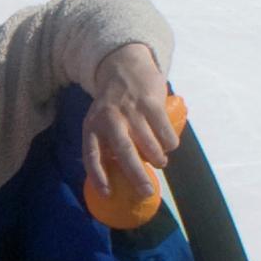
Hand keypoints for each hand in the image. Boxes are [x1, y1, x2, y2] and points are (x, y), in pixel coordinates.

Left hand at [82, 42, 179, 206]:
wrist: (124, 66)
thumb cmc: (113, 105)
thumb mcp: (99, 122)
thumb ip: (105, 145)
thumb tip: (116, 179)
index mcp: (91, 126)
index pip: (91, 155)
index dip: (98, 176)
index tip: (108, 194)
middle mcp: (109, 119)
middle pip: (124, 152)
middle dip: (136, 175)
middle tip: (147, 190)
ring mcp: (130, 109)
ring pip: (148, 143)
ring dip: (157, 158)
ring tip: (161, 162)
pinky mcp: (150, 101)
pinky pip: (164, 130)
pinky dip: (170, 142)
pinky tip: (169, 145)